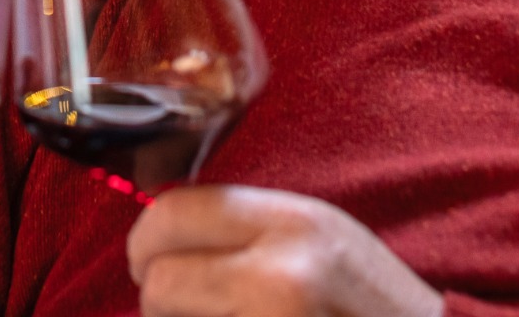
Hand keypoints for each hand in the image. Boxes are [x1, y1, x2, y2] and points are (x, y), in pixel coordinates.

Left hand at [126, 186, 441, 316]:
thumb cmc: (372, 305)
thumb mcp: (318, 238)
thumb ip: (244, 224)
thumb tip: (156, 222)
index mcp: (294, 224)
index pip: (173, 212)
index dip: (146, 239)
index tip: (148, 259)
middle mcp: (282, 276)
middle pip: (161, 280)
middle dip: (160, 297)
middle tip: (181, 305)